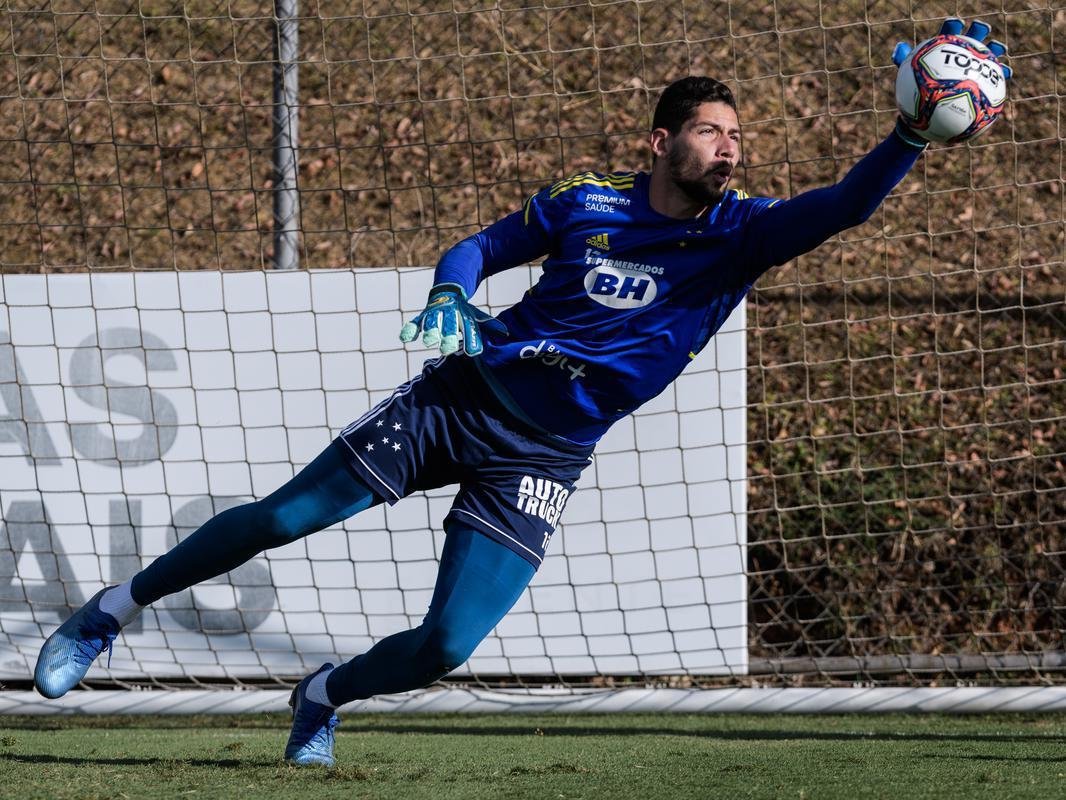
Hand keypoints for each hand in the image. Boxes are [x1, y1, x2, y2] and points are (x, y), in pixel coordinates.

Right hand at [399, 283, 506, 356]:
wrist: (449, 287)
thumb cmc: (464, 310)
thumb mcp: (477, 316)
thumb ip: (490, 325)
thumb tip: (506, 333)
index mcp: (465, 317)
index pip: (469, 330)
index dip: (471, 341)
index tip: (473, 353)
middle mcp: (450, 316)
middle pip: (449, 328)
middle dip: (448, 338)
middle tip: (447, 349)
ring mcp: (436, 314)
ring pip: (432, 323)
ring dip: (431, 332)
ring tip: (429, 342)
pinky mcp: (424, 314)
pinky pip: (415, 322)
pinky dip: (410, 329)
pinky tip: (405, 338)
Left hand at [891, 18, 1011, 147]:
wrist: (928, 109)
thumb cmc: (917, 90)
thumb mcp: (908, 76)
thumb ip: (904, 61)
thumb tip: (898, 48)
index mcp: (944, 48)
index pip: (948, 33)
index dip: (952, 26)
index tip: (955, 23)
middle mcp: (960, 53)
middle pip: (971, 38)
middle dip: (978, 30)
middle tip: (981, 29)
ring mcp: (972, 66)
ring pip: (986, 54)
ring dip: (994, 49)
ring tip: (998, 48)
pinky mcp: (981, 81)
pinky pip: (993, 76)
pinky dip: (1001, 72)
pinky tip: (1006, 73)